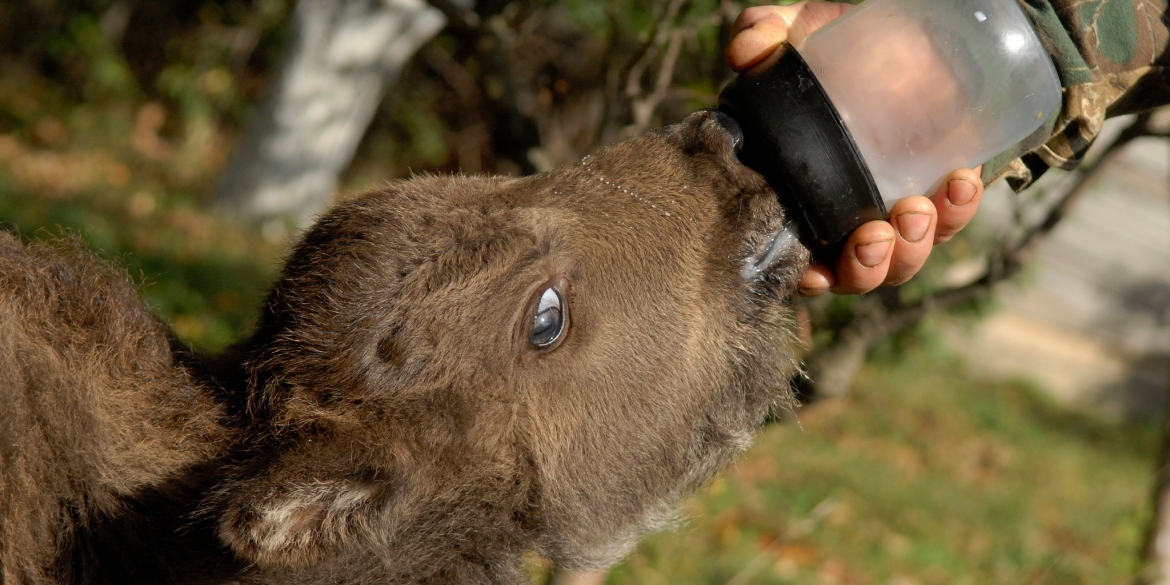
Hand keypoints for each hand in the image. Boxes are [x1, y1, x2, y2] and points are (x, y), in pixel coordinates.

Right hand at [726, 2, 984, 295]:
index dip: (808, 279)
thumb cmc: (832, 43)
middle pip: (856, 273)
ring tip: (917, 211)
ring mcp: (894, 209)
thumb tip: (747, 53)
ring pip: (903, 261)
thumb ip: (763, 37)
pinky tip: (961, 182)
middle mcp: (845, 216)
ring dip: (911, 250)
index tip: (815, 272)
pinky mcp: (941, 192)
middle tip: (876, 235)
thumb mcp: (796, 34)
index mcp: (799, 198)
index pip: (800, 260)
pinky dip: (959, 210)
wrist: (900, 34)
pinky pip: (951, 219)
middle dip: (867, 267)